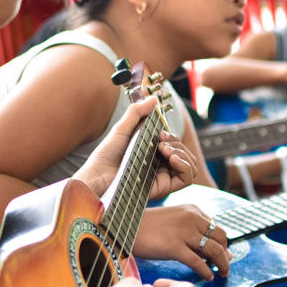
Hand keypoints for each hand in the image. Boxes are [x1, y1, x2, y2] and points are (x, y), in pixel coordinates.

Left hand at [76, 97, 195, 197]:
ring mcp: (162, 177)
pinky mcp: (163, 188)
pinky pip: (187, 178)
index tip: (161, 133)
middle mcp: (158, 166)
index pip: (174, 144)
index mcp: (150, 153)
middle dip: (178, 143)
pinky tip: (172, 158)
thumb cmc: (105, 156)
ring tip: (165, 150)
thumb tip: (153, 99)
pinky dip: (185, 165)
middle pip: (184, 153)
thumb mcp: (122, 129)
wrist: (97, 176)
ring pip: (190, 165)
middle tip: (161, 142)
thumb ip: (137, 112)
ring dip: (183, 152)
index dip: (172, 137)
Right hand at [133, 206, 229, 279]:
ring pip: (214, 251)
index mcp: (192, 210)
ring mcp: (184, 232)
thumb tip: (213, 247)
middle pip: (221, 239)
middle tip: (224, 266)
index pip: (217, 228)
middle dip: (226, 254)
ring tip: (221, 274)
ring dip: (222, 265)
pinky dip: (206, 271)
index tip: (222, 255)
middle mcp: (192, 218)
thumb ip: (193, 230)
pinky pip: (199, 263)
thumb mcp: (174, 219)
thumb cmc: (148, 226)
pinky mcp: (175, 247)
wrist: (126, 227)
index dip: (223, 244)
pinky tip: (207, 277)